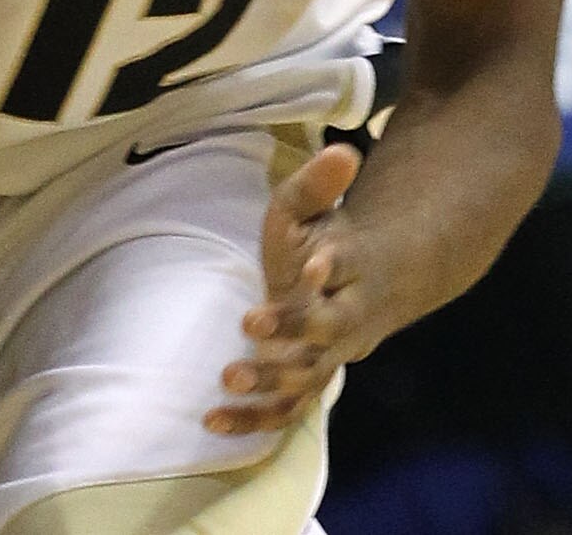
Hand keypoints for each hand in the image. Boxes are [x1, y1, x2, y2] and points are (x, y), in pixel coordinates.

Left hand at [210, 142, 371, 434]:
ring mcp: (327, 357)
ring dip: (271, 380)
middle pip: (330, 330)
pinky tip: (212, 421)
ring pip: (308, 378)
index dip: (332, 265)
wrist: (359, 292)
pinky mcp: (305, 385)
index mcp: (350, 268)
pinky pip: (286, 412)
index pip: (346, 266)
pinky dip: (253, 421)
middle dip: (295, 328)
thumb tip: (344, 150)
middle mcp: (346, 318)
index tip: (313, 263)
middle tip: (252, 322)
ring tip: (229, 375)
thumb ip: (318, 184)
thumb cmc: (322, 241)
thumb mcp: (311, 207)